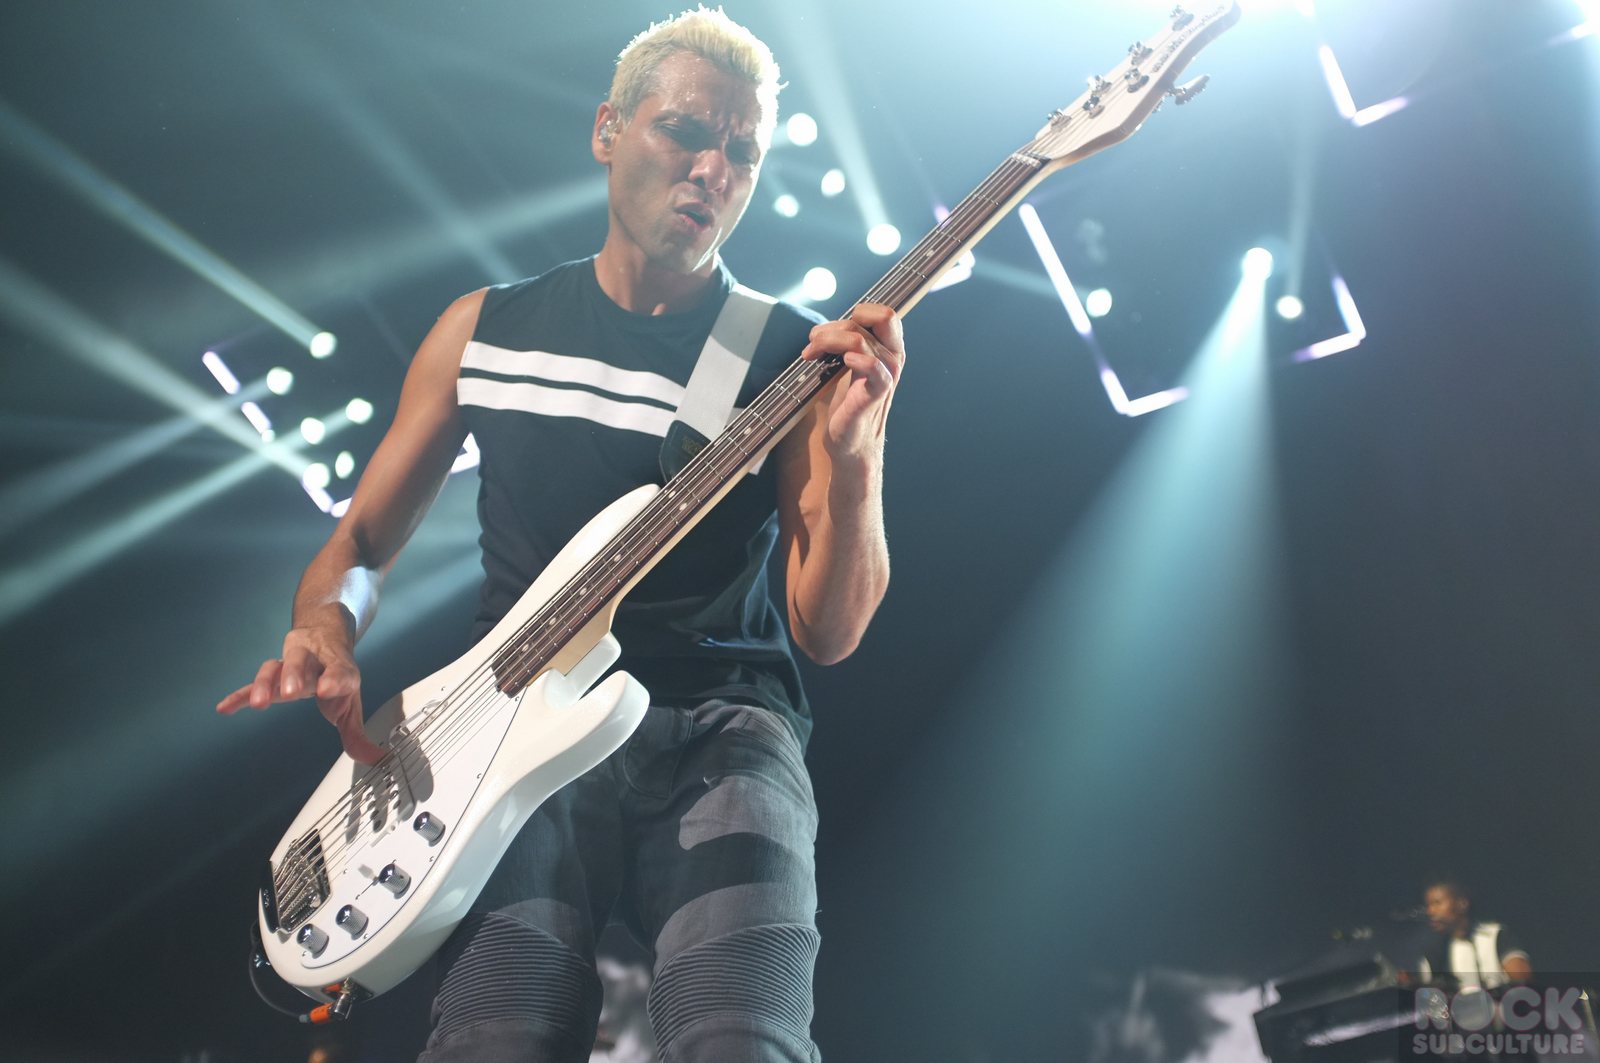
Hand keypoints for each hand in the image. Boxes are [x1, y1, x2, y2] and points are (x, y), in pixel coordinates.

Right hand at [216, 626, 385, 764]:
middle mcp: (314, 664)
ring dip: (267, 682)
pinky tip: (224, 708)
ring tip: (258, 704)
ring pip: (276, 666)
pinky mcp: (273, 672)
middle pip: (302, 662)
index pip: (340, 672)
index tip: (326, 690)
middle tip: (290, 692)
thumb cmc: (337, 675)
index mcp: (340, 670)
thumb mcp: (352, 703)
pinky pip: (253, 682)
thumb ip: (357, 734)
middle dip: (294, 675)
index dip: (334, 680)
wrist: (324, 635)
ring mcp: (291, 664)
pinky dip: (239, 694)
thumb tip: (376, 759)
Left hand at [800, 303, 904, 460]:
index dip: (858, 312)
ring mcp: (887, 374)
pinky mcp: (876, 392)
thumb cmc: (847, 403)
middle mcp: (893, 358)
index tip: (831, 330)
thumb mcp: (849, 366)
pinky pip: (872, 366)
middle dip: (835, 325)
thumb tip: (823, 326)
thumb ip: (847, 343)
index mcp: (889, 349)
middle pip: (871, 319)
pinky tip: (842, 363)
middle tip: (814, 342)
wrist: (849, 441)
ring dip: (827, 341)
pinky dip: (856, 359)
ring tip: (810, 354)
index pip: (884, 313)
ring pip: (858, 339)